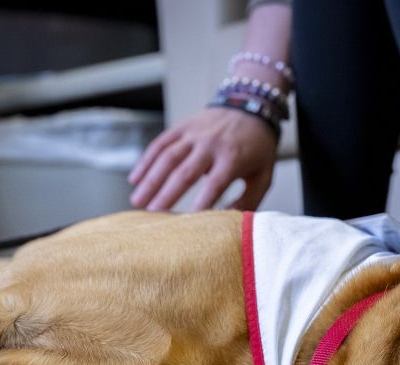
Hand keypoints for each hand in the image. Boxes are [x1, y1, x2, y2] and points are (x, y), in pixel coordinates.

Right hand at [128, 107, 277, 211]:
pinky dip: (146, 161)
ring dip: (150, 180)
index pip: (215, 183)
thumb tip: (230, 223)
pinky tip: (135, 179)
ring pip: (167, 157)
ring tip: (137, 202)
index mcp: (233, 157)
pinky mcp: (183, 127)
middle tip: (151, 215)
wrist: (250, 105)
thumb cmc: (258, 148)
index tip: (187, 222)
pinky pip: (160, 143)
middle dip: (166, 194)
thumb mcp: (263, 174)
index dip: (201, 202)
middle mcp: (211, 144)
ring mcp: (194, 134)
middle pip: (185, 171)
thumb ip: (249, 200)